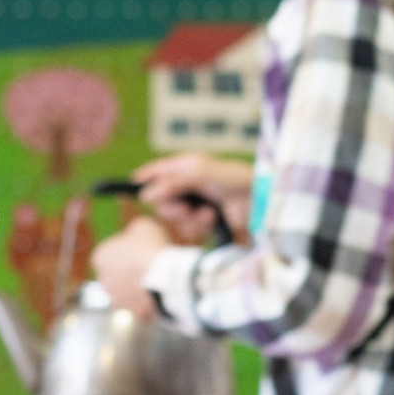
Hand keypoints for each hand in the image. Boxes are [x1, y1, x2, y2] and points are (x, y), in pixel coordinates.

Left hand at [92, 217, 173, 322]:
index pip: (110, 253)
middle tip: (148, 265)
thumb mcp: (142, 226)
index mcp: (100, 257)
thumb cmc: (151, 248)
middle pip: (117, 275)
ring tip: (156, 280)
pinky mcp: (132, 314)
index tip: (140, 249)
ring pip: (127, 293)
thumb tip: (136, 234)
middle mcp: (103, 281)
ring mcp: (117, 300)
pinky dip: (148, 303)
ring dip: (137, 288)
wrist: (163, 277)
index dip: (126, 251)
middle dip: (129, 272)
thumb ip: (134, 231)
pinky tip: (160, 293)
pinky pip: (140, 307)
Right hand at [133, 152, 253, 241]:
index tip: (132, 187)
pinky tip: (212, 219)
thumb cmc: (235, 179)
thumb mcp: (199, 173)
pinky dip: (199, 226)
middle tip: (184, 209)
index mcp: (186, 166)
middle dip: (170, 207)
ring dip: (189, 218)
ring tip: (206, 213)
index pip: (157, 171)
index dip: (144, 179)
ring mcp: (196, 203)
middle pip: (160, 200)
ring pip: (174, 217)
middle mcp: (188, 184)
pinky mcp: (204, 221)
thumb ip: (171, 183)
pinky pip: (188, 228)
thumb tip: (145, 196)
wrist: (261, 202)